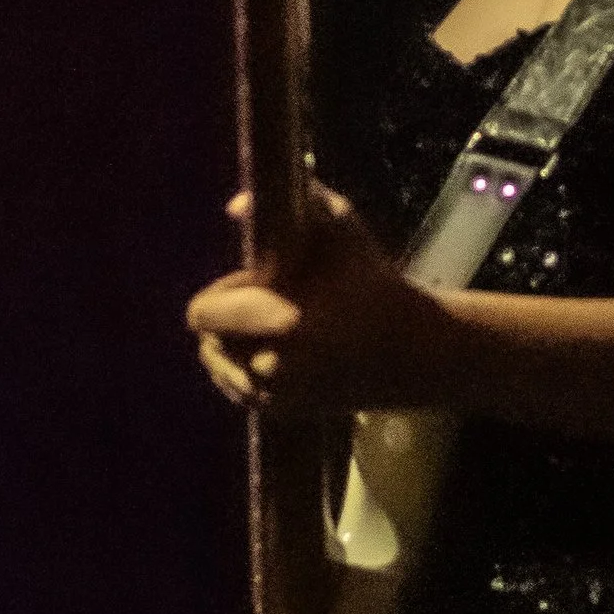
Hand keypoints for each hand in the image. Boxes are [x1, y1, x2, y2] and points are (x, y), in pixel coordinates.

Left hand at [188, 185, 463, 417]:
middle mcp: (272, 369)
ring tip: (276, 325)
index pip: (203, 313)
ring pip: (217, 364)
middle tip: (271, 303)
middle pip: (208, 339)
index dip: (225, 291)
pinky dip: (242, 366)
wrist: (411, 352)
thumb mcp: (343, 229)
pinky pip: (234, 386)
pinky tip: (276, 347)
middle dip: (229, 318)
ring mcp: (274, 397)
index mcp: (283, 323)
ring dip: (232, 343)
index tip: (259, 280)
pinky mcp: (278, 412)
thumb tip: (234, 206)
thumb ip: (297, 201)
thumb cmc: (372, 283)